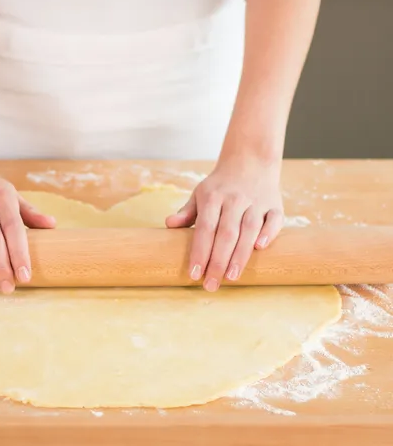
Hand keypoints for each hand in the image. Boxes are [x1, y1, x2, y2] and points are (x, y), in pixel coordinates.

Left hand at [166, 159, 282, 290]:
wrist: (250, 160)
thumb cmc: (220, 186)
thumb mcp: (200, 194)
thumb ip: (186, 212)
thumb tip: (169, 224)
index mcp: (213, 198)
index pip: (205, 228)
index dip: (199, 252)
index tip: (194, 274)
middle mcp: (235, 199)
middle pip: (226, 234)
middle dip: (218, 261)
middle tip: (211, 285)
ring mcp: (256, 201)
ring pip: (249, 229)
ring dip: (241, 254)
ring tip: (232, 277)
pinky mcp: (275, 204)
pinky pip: (274, 219)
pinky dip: (269, 233)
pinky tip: (260, 248)